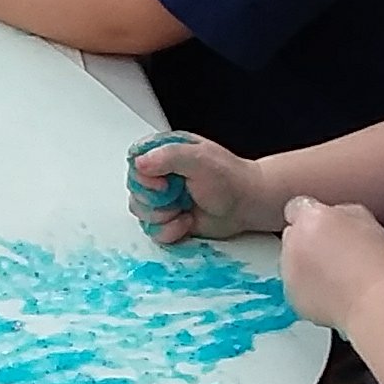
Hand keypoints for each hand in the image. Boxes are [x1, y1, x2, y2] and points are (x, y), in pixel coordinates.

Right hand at [126, 134, 267, 244]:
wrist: (248, 205)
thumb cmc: (230, 178)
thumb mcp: (200, 159)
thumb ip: (169, 156)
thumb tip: (140, 163)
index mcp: (166, 152)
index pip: (135, 161)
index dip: (143, 176)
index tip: (162, 182)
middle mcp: (161, 174)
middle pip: (135, 189)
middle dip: (154, 199)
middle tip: (175, 197)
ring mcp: (164, 198)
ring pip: (141, 211)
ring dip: (162, 216)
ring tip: (183, 210)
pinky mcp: (168, 218)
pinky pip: (153, 230)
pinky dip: (169, 231)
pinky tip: (186, 222)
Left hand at [279, 197, 383, 330]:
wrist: (374, 300)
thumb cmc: (375, 261)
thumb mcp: (365, 218)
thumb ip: (341, 211)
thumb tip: (335, 216)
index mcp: (310, 218)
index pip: (297, 207)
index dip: (311, 216)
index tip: (323, 225)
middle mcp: (292, 243)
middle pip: (293, 235)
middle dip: (308, 241)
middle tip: (335, 252)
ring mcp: (289, 271)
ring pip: (292, 262)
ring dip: (307, 265)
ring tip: (337, 275)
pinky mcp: (292, 297)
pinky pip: (297, 287)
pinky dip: (309, 289)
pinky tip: (333, 291)